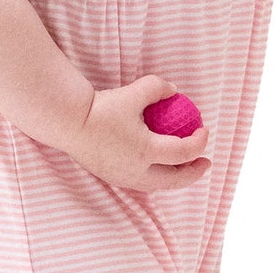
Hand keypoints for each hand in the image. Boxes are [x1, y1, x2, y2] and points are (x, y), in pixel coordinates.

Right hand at [63, 75, 210, 192]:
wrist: (68, 122)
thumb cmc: (102, 107)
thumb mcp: (134, 92)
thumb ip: (157, 88)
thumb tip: (174, 90)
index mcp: (146, 151)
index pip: (184, 153)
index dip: (200, 143)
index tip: (204, 131)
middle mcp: (137, 170)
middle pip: (175, 180)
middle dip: (194, 173)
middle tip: (204, 162)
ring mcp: (124, 177)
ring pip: (158, 185)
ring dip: (175, 177)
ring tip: (184, 166)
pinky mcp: (113, 177)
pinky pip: (142, 183)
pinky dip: (157, 177)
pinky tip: (158, 165)